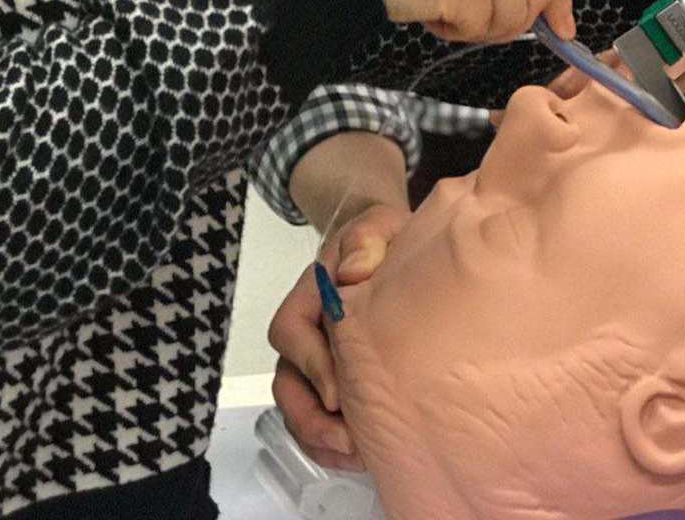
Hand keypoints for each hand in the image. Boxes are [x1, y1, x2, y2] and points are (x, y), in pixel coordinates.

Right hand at [268, 203, 411, 471]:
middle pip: (286, 381)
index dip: (310, 363)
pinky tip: (362, 457)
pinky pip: (318, 423)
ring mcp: (317, 361)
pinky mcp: (335, 383)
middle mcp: (307, 331)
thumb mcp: (380, 226)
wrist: (398, 252)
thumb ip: (366, 239)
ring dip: (320, 437)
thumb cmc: (388, 240)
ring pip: (298, 407)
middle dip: (310, 416)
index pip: (291, 329)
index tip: (338, 391)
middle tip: (347, 438)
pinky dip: (331, 446)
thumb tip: (351, 272)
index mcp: (312, 294)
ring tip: (357, 455)